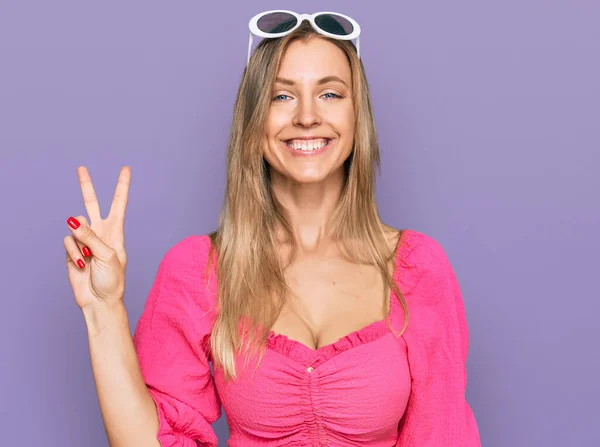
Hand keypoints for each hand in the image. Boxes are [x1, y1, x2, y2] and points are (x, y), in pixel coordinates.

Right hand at [64, 166, 130, 311]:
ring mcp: (85, 240)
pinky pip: (67, 241)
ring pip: (75, 226)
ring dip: (81, 243)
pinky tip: (82, 264)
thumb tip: (72, 219)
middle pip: (91, 203)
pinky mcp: (72, 250)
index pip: (118, 203)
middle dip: (86, 186)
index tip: (126, 169)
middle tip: (81, 168)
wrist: (99, 300)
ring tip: (89, 259)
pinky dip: (73, 252)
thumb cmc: (112, 280)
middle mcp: (100, 232)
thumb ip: (90, 236)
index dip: (121, 186)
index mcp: (115, 231)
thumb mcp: (108, 255)